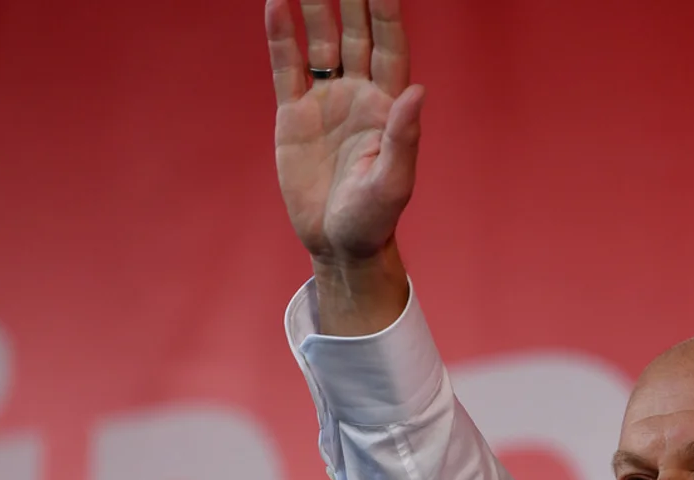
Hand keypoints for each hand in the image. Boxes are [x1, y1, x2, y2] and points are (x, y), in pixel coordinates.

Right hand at [266, 0, 424, 264]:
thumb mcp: (393, 183)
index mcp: (389, 105)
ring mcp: (327, 100)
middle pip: (357, 31)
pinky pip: (288, 66)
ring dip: (315, 5)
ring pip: (321, 40)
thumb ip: (403, 138)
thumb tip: (418, 94)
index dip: (385, 9)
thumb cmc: (374, 218)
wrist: (338, 242)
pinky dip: (282, 36)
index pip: (389, 44)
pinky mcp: (295, 114)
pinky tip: (275, 3)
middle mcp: (359, 93)